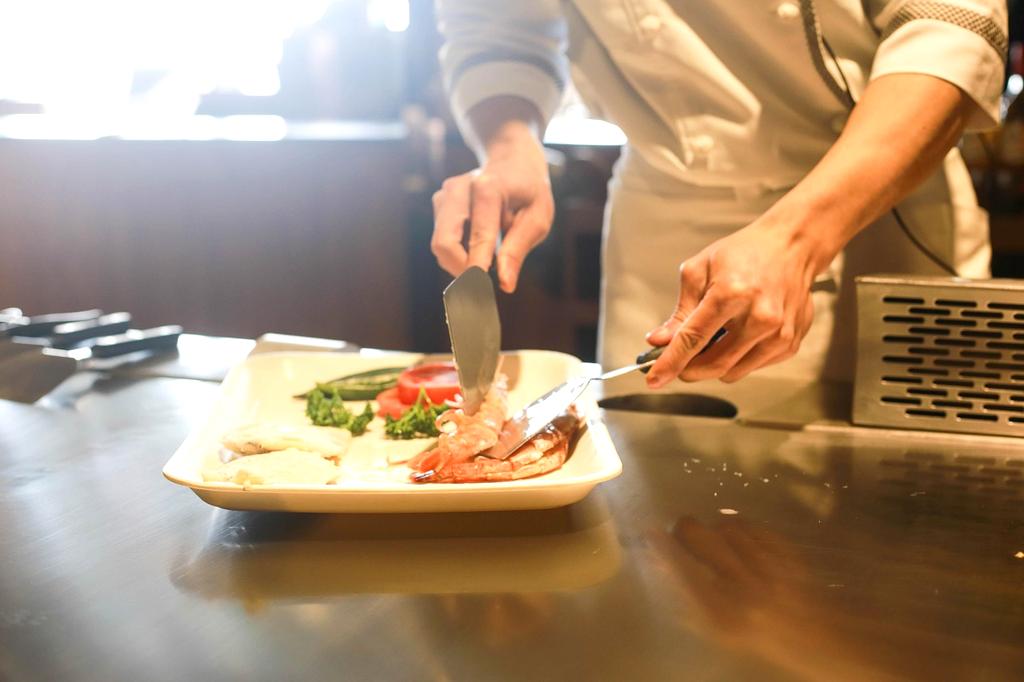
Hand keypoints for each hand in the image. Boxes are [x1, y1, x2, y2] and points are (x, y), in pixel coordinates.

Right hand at [431, 123, 553, 292]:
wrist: (511, 159)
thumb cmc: (529, 191)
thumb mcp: (538, 218)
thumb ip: (518, 249)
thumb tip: (505, 284)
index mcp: (488, 189)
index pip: (478, 236)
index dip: (475, 269)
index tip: (477, 293)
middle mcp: (459, 189)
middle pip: (444, 243)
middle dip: (460, 270)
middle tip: (483, 284)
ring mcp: (444, 194)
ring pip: (439, 245)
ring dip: (460, 261)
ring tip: (488, 257)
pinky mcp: (439, 202)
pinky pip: (441, 239)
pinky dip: (458, 251)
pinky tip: (478, 245)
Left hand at [645, 215, 828, 385]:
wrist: (791, 246)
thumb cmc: (744, 253)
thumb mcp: (699, 271)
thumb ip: (680, 312)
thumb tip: (659, 341)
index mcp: (732, 293)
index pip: (693, 339)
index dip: (670, 363)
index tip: (654, 379)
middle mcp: (760, 316)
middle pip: (713, 364)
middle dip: (688, 369)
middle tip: (678, 360)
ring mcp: (779, 333)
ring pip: (732, 372)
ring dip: (713, 364)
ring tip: (713, 337)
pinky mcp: (790, 344)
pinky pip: (752, 367)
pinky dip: (737, 359)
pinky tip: (738, 335)